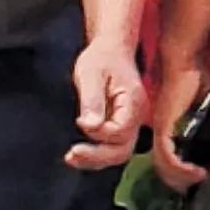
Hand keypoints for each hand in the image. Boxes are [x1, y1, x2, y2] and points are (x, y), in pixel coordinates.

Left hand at [64, 32, 149, 174]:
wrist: (111, 50)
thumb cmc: (101, 58)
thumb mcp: (91, 74)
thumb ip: (92, 101)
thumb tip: (89, 126)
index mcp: (133, 103)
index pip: (120, 132)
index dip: (99, 133)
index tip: (79, 121)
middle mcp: (137, 117)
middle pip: (122, 150)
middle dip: (97, 156)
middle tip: (72, 155)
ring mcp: (131, 123)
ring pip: (118, 152)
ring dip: (96, 159)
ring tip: (72, 158)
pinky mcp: (122, 125)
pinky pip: (113, 146)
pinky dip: (97, 153)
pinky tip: (79, 153)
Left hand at [145, 50, 209, 191]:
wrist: (186, 63)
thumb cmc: (197, 81)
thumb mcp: (209, 108)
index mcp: (170, 129)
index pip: (169, 160)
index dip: (181, 173)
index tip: (200, 176)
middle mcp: (161, 132)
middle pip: (163, 168)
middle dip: (181, 180)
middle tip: (199, 181)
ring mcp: (161, 129)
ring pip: (163, 166)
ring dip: (181, 177)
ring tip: (200, 177)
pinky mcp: (164, 126)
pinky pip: (167, 156)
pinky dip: (180, 168)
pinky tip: (195, 171)